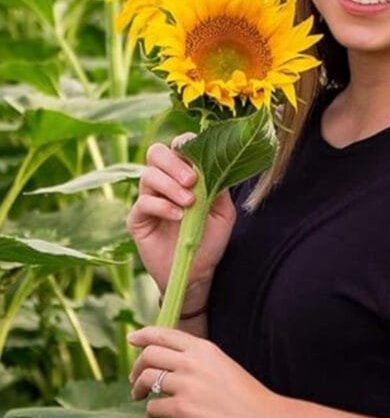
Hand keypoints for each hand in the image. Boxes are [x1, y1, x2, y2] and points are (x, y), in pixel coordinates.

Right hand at [127, 134, 237, 294]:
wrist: (197, 272)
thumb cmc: (210, 239)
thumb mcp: (224, 212)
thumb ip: (219, 187)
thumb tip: (217, 164)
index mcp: (184, 173)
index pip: (178, 146)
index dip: (185, 144)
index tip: (197, 156)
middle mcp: (164, 181)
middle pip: (156, 152)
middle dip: (174, 162)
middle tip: (191, 180)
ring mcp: (148, 198)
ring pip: (148, 175)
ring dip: (170, 186)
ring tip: (189, 203)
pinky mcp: (137, 218)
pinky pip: (143, 202)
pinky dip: (162, 206)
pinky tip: (178, 216)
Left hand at [128, 327, 280, 417]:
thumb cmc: (244, 395)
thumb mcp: (221, 364)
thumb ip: (197, 359)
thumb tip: (171, 362)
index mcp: (203, 348)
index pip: (164, 334)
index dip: (143, 335)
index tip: (132, 338)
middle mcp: (192, 362)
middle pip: (149, 354)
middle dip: (137, 367)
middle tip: (136, 380)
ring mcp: (186, 385)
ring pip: (146, 378)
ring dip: (139, 389)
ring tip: (141, 398)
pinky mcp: (183, 409)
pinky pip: (153, 407)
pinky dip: (152, 412)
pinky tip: (160, 415)